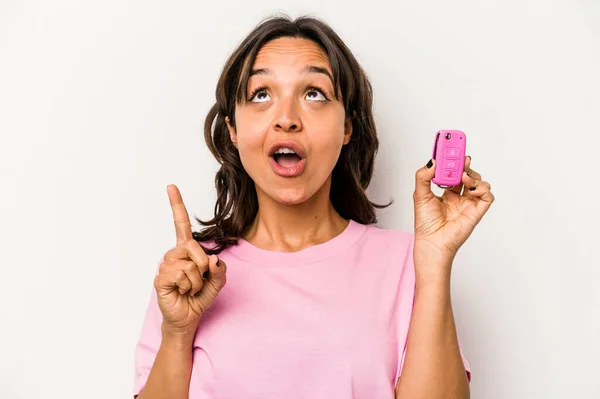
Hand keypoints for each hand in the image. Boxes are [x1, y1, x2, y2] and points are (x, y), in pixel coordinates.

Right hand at [154, 184, 226, 336]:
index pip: (180, 224)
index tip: (171, 186)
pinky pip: (181, 275)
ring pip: (190, 264)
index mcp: (186, 250)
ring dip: (197, 281)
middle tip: (199, 281)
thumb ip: (220, 269)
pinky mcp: (160, 279)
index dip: (177, 205)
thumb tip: (213, 259)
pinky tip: (182, 292)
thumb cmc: (200, 297)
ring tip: (190, 289)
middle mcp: (173, 254)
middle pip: (193, 247)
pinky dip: (188, 286)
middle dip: (204, 266)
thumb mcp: (218, 282)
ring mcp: (165, 266)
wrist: (188, 318)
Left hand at [413, 156, 494, 266]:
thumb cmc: (426, 223)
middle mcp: (459, 196)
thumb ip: (424, 176)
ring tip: (463, 177)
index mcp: (446, 192)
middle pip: (467, 173)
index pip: (453, 170)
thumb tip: (432, 161)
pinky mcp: (477, 211)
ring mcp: (469, 203)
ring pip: (479, 182)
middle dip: (464, 163)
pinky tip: (471, 189)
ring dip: (473, 175)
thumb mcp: (419, 194)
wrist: (432, 241)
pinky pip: (487, 196)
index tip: (451, 146)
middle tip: (460, 155)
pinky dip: (483, 188)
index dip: (453, 159)